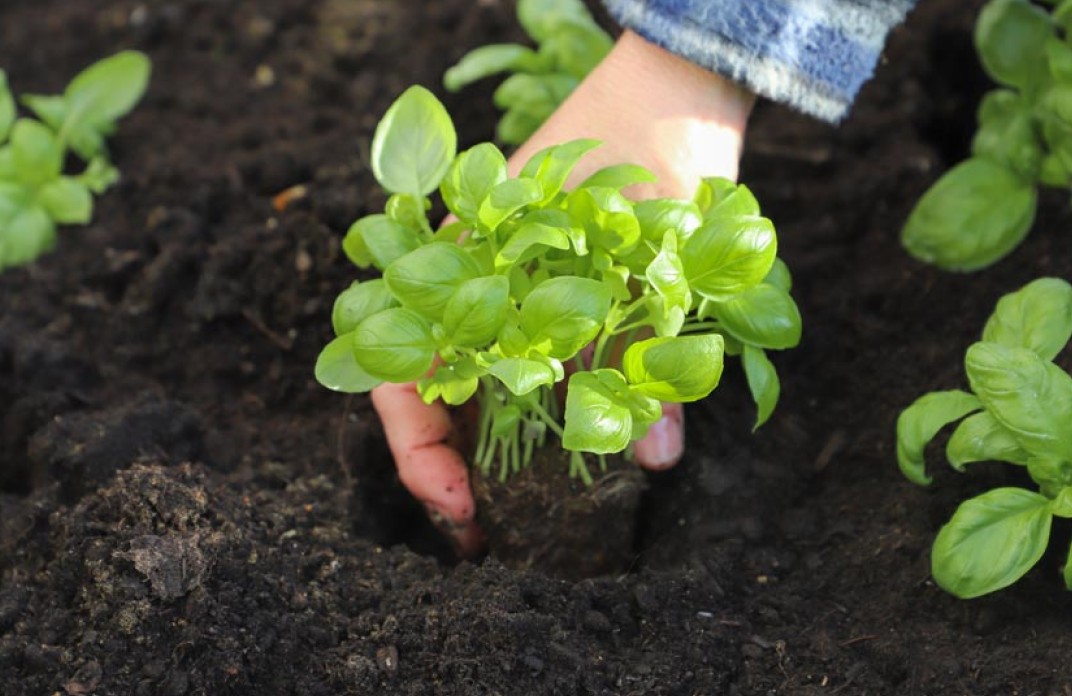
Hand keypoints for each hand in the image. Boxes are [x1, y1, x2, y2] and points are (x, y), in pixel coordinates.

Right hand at [374, 31, 755, 555]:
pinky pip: (521, 362)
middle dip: (441, 467)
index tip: (463, 503)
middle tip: (481, 533)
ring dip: (480, 446)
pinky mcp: (546, 291)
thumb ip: (648, 348)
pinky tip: (556, 446)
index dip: (417, 447)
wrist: (673, 89)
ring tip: (510, 509)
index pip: (398, 368)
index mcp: (457, 264)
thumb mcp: (648, 254)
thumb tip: (658, 455)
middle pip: (422, 387)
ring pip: (467, 381)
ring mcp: (501, 284)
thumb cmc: (646, 151)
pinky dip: (528, 410)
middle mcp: (465, 277)